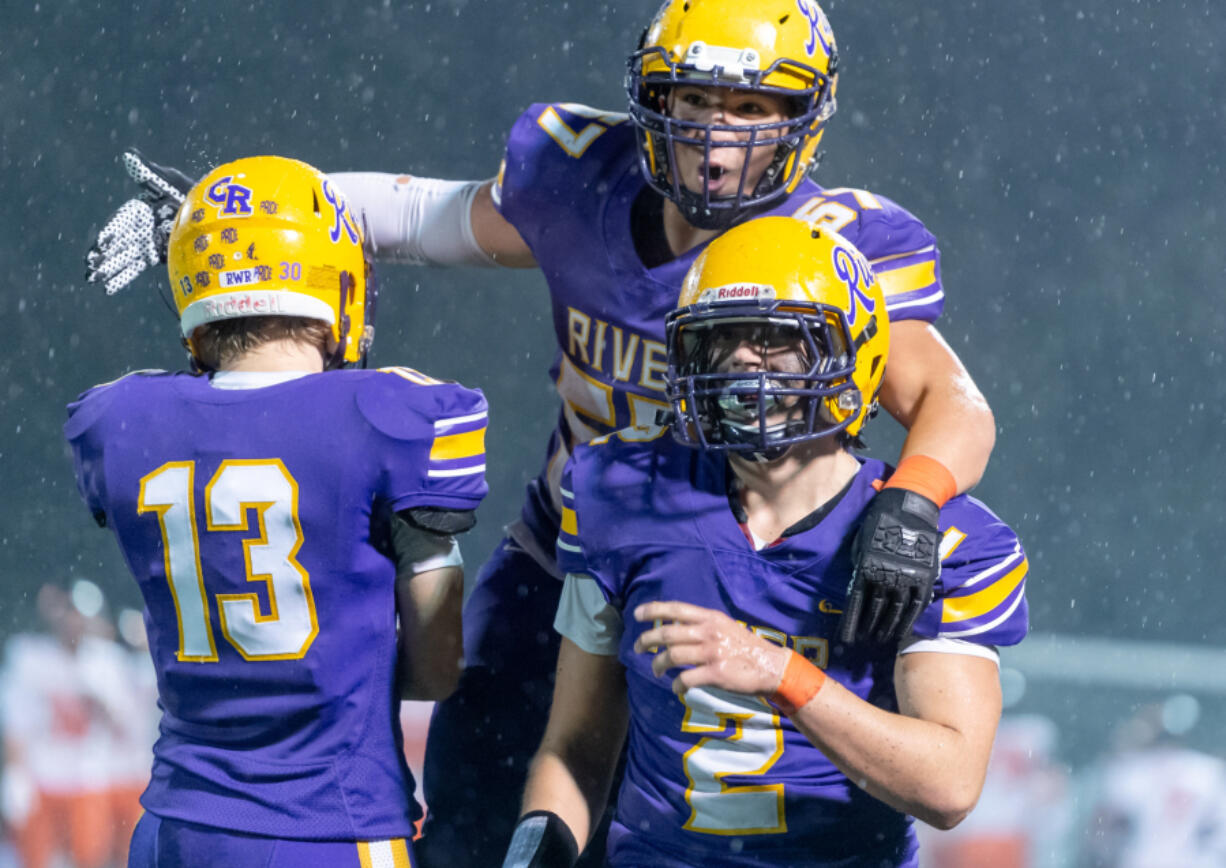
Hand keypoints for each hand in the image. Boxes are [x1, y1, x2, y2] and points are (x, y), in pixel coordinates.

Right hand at [85, 149, 194, 293]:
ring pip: (123, 257)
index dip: (109, 235)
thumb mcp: (170, 181)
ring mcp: (147, 242)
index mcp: (139, 210)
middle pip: (117, 244)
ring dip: (107, 268)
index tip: (100, 246)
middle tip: (87, 269)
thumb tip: (129, 155)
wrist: (215, 213)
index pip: (119, 224)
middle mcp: (139, 227)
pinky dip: (121, 276)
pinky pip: (135, 267)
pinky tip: (107, 287)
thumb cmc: (190, 193)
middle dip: (102, 256)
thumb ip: (149, 173)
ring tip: (92, 279)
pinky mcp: (156, 254)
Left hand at [633, 601, 790, 697]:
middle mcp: (708, 632)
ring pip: (671, 656)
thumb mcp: (725, 626)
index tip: (637, 614)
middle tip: (637, 648)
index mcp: (710, 618)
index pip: (675, 609)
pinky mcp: (715, 673)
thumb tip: (676, 628)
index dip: (653, 610)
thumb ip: (703, 625)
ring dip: (658, 665)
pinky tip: (676, 687)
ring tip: (655, 670)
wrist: (772, 666)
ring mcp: (711, 653)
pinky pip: (685, 679)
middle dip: (646, 641)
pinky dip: (676, 684)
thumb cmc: (747, 647)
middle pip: (667, 633)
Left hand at [839, 488, 940, 644]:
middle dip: (868, 628)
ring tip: (880, 640)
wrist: (909, 510)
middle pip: (875, 610)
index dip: (851, 622)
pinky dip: (908, 622)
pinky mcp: (924, 579)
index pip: (855, 602)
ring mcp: (907, 579)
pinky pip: (915, 607)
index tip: (847, 638)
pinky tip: (901, 633)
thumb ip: (858, 567)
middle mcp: (886, 577)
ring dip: (887, 628)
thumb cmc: (879, 524)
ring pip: (895, 612)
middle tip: (865, 641)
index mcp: (866, 568)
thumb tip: (856, 588)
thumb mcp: (860, 544)